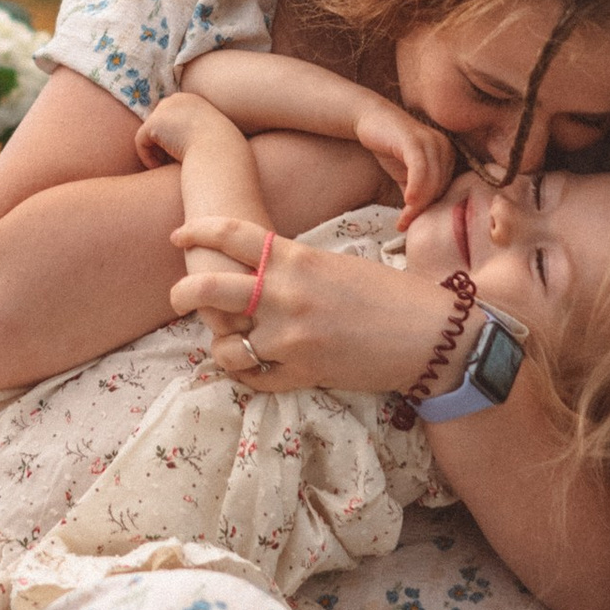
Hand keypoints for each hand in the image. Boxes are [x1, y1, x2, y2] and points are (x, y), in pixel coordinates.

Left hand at [135, 95, 218, 168]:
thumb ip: (193, 135)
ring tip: (166, 166)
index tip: (178, 156)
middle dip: (161, 143)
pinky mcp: (154, 123)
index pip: (171, 117)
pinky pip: (141, 143)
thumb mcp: (209, 138)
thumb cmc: (218, 153)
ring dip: (155, 151)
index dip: (170, 138)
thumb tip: (175, 145)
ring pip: (149, 134)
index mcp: (192, 100)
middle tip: (170, 162)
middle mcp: (177, 99)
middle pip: (157, 123)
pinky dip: (147, 157)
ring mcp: (164, 109)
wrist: (219, 153)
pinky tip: (159, 168)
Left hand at [169, 213, 469, 394]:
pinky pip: (255, 378)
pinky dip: (249, 375)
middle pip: (209, 289)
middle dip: (183, 293)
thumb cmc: (390, 295)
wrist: (432, 335)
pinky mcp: (304, 372)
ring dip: (220, 346)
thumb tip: (259, 273)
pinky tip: (251, 369)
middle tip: (177, 298)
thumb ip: (294, 267)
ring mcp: (292, 337)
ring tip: (226, 344)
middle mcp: (287, 295)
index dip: (197, 231)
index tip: (178, 235)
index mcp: (298, 259)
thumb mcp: (336, 266)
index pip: (232, 234)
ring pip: (226, 344)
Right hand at [347, 93, 454, 220]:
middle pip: (440, 187)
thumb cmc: (389, 147)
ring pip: (432, 181)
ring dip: (418, 204)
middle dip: (423, 210)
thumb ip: (417, 193)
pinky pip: (420, 169)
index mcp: (447, 155)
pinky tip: (406, 200)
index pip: (445, 189)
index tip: (413, 224)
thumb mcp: (405, 174)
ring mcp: (431, 141)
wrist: (370, 119)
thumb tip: (420, 221)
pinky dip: (416, 187)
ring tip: (403, 219)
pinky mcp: (414, 140)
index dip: (431, 209)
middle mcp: (444, 147)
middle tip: (405, 224)